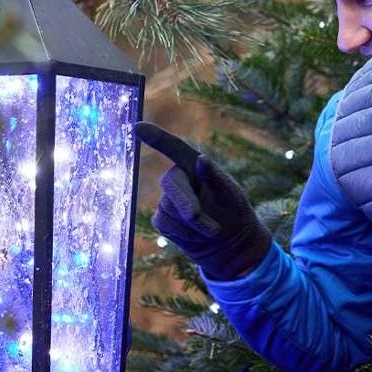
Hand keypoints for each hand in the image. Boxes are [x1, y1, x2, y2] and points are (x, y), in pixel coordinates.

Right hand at [136, 122, 272, 280]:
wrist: (229, 244)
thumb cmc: (234, 212)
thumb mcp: (231, 195)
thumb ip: (215, 178)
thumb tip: (202, 159)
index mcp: (196, 165)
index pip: (174, 148)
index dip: (156, 138)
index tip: (137, 127)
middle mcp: (179, 178)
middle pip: (170, 183)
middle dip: (186, 203)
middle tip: (200, 220)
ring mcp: (168, 199)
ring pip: (169, 209)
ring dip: (193, 225)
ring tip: (212, 231)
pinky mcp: (162, 219)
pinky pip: (166, 224)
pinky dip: (184, 234)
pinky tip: (197, 236)